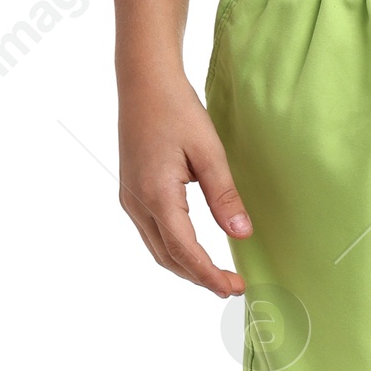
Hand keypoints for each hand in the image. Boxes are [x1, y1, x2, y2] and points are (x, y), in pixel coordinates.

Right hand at [118, 78, 251, 296]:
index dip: (210, 275)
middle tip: (231, 286)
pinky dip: (173, 249)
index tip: (234, 288)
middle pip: (168, 258)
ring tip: (216, 273)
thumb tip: (241, 234)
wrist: (144, 82)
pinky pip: (151, 232)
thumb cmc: (176, 109)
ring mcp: (130, 198)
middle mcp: (137, 202)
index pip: (185, 251)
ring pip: (157, 248)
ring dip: (185, 266)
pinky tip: (193, 248)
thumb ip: (224, 195)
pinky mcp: (130, 192)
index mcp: (157, 195)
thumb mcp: (209, 151)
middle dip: (199, 277)